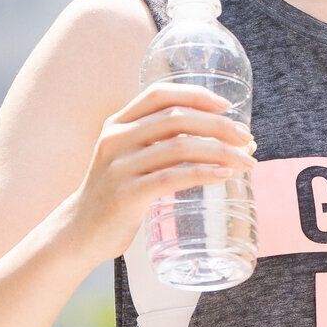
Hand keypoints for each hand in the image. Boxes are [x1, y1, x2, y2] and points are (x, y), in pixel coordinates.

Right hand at [61, 79, 255, 266]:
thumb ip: (160, 144)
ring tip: (246, 162)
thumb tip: (223, 140)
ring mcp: (119, 167)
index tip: (226, 105)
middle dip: (218, 126)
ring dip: (220, 152)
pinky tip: (224, 176)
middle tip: (247, 138)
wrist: (79, 232)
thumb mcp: (129, 158)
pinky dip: (203, 174)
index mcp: (117, 123)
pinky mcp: (126, 195)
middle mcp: (116, 139)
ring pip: (179, 147)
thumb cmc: (116, 194)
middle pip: (176, 119)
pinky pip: (172, 177)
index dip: (196, 94)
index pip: (160, 94)